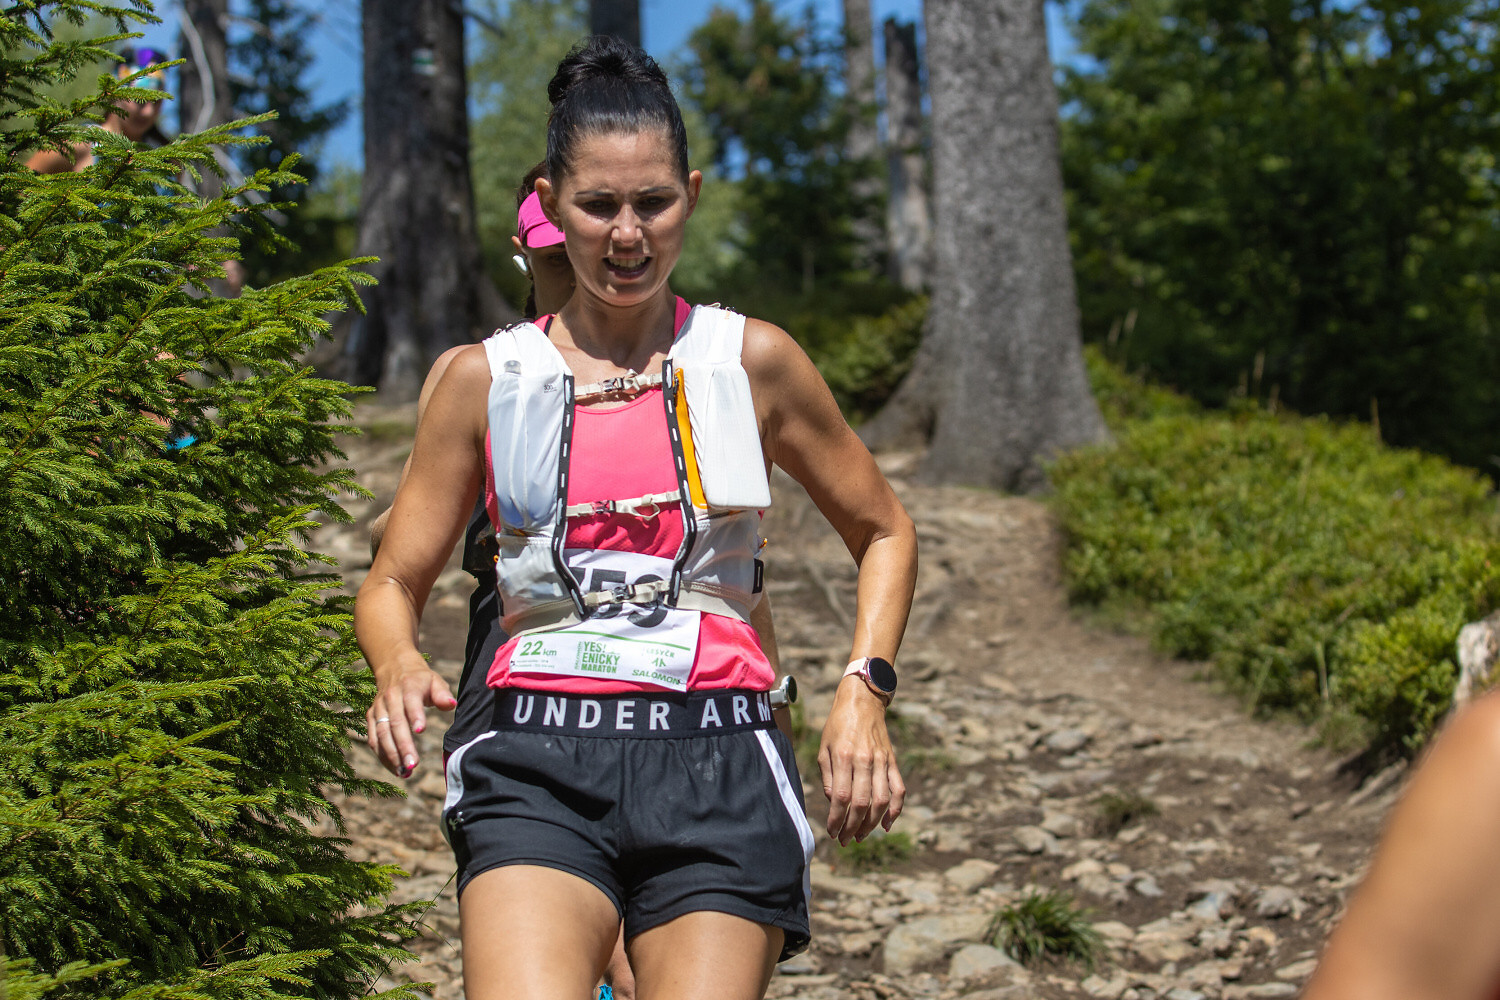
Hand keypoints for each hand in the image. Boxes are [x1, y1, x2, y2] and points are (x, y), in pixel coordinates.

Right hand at [365, 664, 456, 777]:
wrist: (394, 667)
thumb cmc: (420, 680)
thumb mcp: (435, 680)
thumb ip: (442, 693)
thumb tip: (451, 704)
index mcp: (408, 687)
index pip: (411, 702)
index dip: (415, 715)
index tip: (421, 730)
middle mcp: (390, 698)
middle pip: (395, 723)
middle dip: (403, 745)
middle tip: (413, 764)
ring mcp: (378, 708)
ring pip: (381, 733)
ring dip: (391, 754)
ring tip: (404, 772)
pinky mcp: (371, 717)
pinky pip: (373, 739)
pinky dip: (382, 755)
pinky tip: (395, 769)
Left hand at [818, 675, 904, 844]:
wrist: (862, 701)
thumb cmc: (837, 725)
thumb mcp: (824, 748)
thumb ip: (828, 776)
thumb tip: (835, 802)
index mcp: (843, 756)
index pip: (841, 797)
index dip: (837, 819)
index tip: (831, 832)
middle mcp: (865, 760)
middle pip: (861, 804)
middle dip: (852, 827)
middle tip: (844, 840)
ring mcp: (882, 761)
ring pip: (881, 801)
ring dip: (871, 824)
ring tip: (860, 836)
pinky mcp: (893, 761)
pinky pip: (899, 790)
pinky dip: (895, 811)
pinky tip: (886, 825)